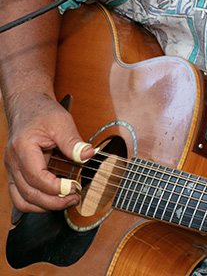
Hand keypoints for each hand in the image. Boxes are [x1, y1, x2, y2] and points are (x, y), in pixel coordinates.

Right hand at [3, 92, 93, 212]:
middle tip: (74, 198)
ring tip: (65, 202)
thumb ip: (73, 141)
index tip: (75, 187)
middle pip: (28, 193)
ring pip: (21, 199)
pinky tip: (52, 200)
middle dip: (52, 201)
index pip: (36, 177)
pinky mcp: (16, 172)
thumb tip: (89, 155)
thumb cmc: (43, 112)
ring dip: (43, 206)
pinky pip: (20, 195)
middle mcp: (13, 162)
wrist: (28, 105)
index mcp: (23, 148)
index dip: (56, 187)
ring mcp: (12, 169)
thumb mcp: (62, 122)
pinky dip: (35, 202)